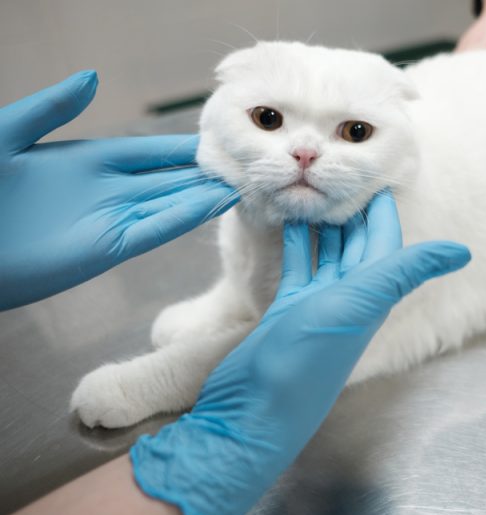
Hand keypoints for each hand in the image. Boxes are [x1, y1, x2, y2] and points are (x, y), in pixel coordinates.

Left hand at [0, 71, 237, 309]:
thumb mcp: (8, 134)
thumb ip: (51, 107)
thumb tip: (92, 77)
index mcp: (86, 161)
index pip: (148, 151)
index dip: (181, 146)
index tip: (217, 140)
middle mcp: (107, 190)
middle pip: (167, 178)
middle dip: (204, 172)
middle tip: (243, 165)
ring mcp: (111, 220)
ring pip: (170, 203)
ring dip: (204, 195)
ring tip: (240, 184)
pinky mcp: (109, 247)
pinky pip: (156, 229)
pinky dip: (185, 217)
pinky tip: (212, 205)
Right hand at [130, 192, 470, 514]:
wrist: (253, 409)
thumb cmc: (305, 359)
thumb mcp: (357, 307)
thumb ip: (403, 273)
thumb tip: (463, 251)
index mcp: (370, 293)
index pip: (384, 240)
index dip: (382, 207)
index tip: (375, 168)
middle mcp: (348, 296)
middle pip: (357, 242)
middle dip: (351, 207)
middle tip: (337, 168)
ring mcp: (317, 303)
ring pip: (326, 251)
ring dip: (322, 220)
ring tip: (312, 184)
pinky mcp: (287, 308)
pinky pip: (296, 264)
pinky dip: (294, 241)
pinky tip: (286, 217)